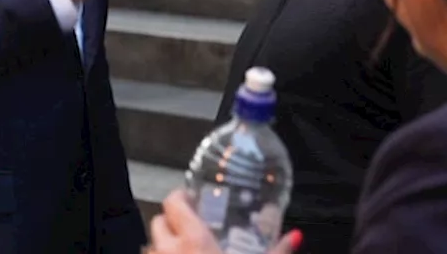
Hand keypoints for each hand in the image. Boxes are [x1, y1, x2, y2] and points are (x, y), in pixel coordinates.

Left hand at [148, 190, 302, 253]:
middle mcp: (168, 252)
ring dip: (164, 247)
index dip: (181, 197)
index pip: (173, 201)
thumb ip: (279, 252)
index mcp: (194, 240)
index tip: (193, 199)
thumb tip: (295, 238)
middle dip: (172, 222)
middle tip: (191, 228)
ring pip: (151, 248)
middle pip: (158, 222)